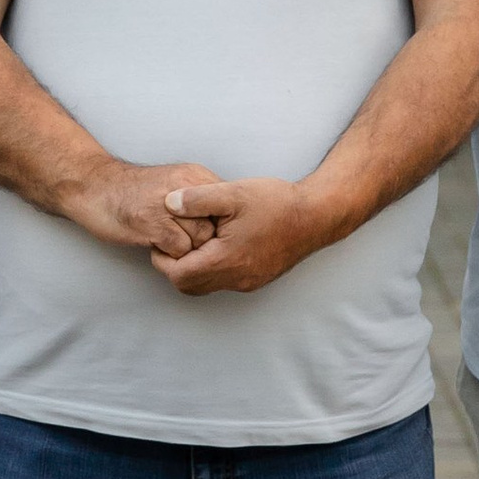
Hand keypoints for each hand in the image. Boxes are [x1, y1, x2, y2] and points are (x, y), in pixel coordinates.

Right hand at [63, 156, 223, 256]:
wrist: (94, 186)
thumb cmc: (133, 190)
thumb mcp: (173, 182)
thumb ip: (200, 197)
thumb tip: (227, 222)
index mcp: (193, 175)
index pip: (227, 206)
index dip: (220, 226)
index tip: (210, 234)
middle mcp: (185, 187)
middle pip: (217, 226)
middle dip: (205, 240)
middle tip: (184, 240)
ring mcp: (168, 205)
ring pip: (201, 240)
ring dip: (187, 248)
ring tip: (169, 241)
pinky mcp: (152, 223)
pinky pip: (180, 250)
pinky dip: (170, 254)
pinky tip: (156, 244)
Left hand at [152, 173, 329, 296]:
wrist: (316, 216)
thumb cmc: (276, 203)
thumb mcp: (233, 192)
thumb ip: (197, 199)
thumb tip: (168, 203)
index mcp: (226, 260)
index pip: (178, 275)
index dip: (163, 258)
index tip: (163, 238)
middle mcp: (236, 279)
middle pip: (189, 286)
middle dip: (175, 266)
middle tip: (172, 242)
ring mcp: (248, 282)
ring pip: (206, 286)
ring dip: (194, 268)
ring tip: (194, 241)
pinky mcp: (257, 279)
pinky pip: (224, 282)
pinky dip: (212, 268)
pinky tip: (217, 244)